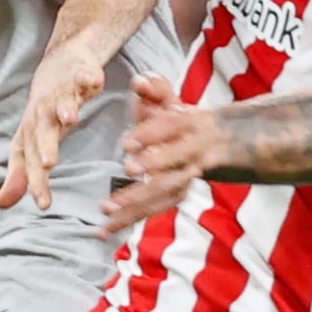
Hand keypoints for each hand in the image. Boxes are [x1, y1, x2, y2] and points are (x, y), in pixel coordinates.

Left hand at [0, 34, 110, 214]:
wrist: (59, 64)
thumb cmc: (45, 111)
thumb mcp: (31, 142)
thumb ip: (21, 173)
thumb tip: (1, 204)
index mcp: (31, 133)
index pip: (29, 160)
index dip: (34, 181)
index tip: (44, 204)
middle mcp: (42, 114)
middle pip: (41, 132)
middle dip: (44, 146)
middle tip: (47, 163)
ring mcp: (60, 93)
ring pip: (61, 102)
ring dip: (64, 109)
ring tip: (70, 118)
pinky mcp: (78, 75)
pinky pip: (83, 76)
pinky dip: (87, 78)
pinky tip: (94, 82)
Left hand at [102, 75, 222, 230]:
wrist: (209, 143)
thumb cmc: (176, 118)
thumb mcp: (166, 100)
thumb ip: (153, 89)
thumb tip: (140, 80)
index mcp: (192, 125)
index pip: (174, 127)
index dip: (152, 134)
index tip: (128, 142)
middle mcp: (194, 153)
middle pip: (175, 161)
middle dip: (154, 165)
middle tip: (127, 168)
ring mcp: (186, 178)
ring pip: (164, 192)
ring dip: (136, 202)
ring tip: (106, 208)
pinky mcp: (174, 196)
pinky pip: (153, 211)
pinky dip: (128, 221)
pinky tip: (103, 231)